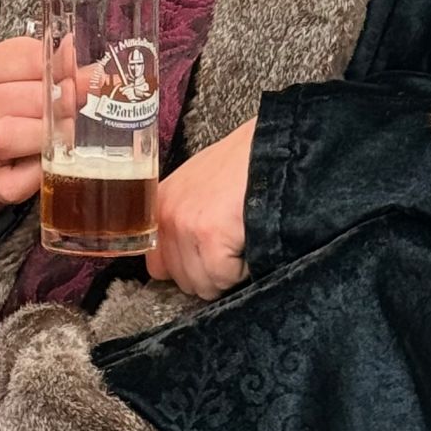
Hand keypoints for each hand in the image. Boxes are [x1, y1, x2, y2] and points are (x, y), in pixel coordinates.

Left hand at [148, 122, 255, 300]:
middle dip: (211, 273)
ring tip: (242, 240)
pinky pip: (225, 278)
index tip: (208, 260)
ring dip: (229, 272)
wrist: (272, 145)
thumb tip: (187, 256)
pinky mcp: (209, 235)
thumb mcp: (199, 185)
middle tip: (232, 247)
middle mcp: (167, 216)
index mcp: (161, 205)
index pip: (158, 266)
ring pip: (204, 284)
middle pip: (183, 280)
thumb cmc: (244, 164)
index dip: (188, 268)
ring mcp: (185, 226)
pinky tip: (250, 239)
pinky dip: (244, 268)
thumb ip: (185, 217)